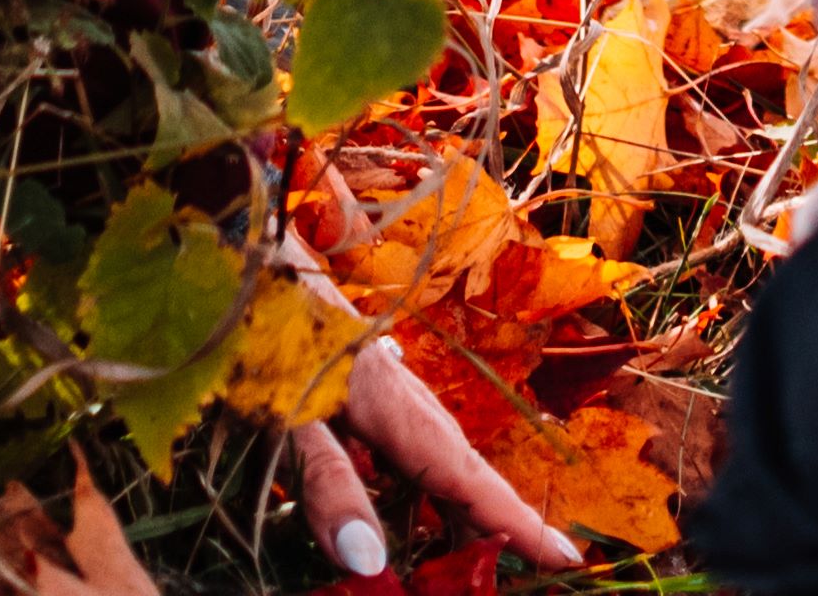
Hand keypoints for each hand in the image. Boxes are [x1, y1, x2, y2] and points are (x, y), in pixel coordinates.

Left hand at [287, 317, 582, 575]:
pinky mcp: (355, 383)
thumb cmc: (268, 329)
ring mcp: (381, 384)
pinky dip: (417, 486)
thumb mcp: (287, 416)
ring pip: (431, 458)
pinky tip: (403, 505)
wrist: (251, 254)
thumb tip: (371, 564)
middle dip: (493, 523)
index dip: (515, 523)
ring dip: (454, 508)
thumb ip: (329, 485)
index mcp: (395, 405)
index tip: (567, 557)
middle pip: (458, 470)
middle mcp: (401, 395)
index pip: (466, 479)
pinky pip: (401, 448)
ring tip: (471, 555)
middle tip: (532, 568)